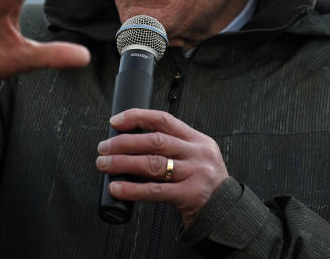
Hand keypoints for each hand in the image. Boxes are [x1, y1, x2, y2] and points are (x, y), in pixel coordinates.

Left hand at [96, 109, 227, 226]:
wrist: (225, 212)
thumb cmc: (204, 184)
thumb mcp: (196, 157)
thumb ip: (173, 148)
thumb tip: (131, 143)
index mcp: (198, 140)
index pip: (164, 120)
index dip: (138, 117)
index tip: (116, 121)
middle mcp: (197, 154)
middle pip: (155, 141)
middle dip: (124, 142)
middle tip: (104, 147)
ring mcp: (195, 174)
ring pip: (153, 164)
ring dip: (123, 163)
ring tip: (104, 164)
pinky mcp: (189, 195)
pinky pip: (155, 190)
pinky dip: (132, 189)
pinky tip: (117, 187)